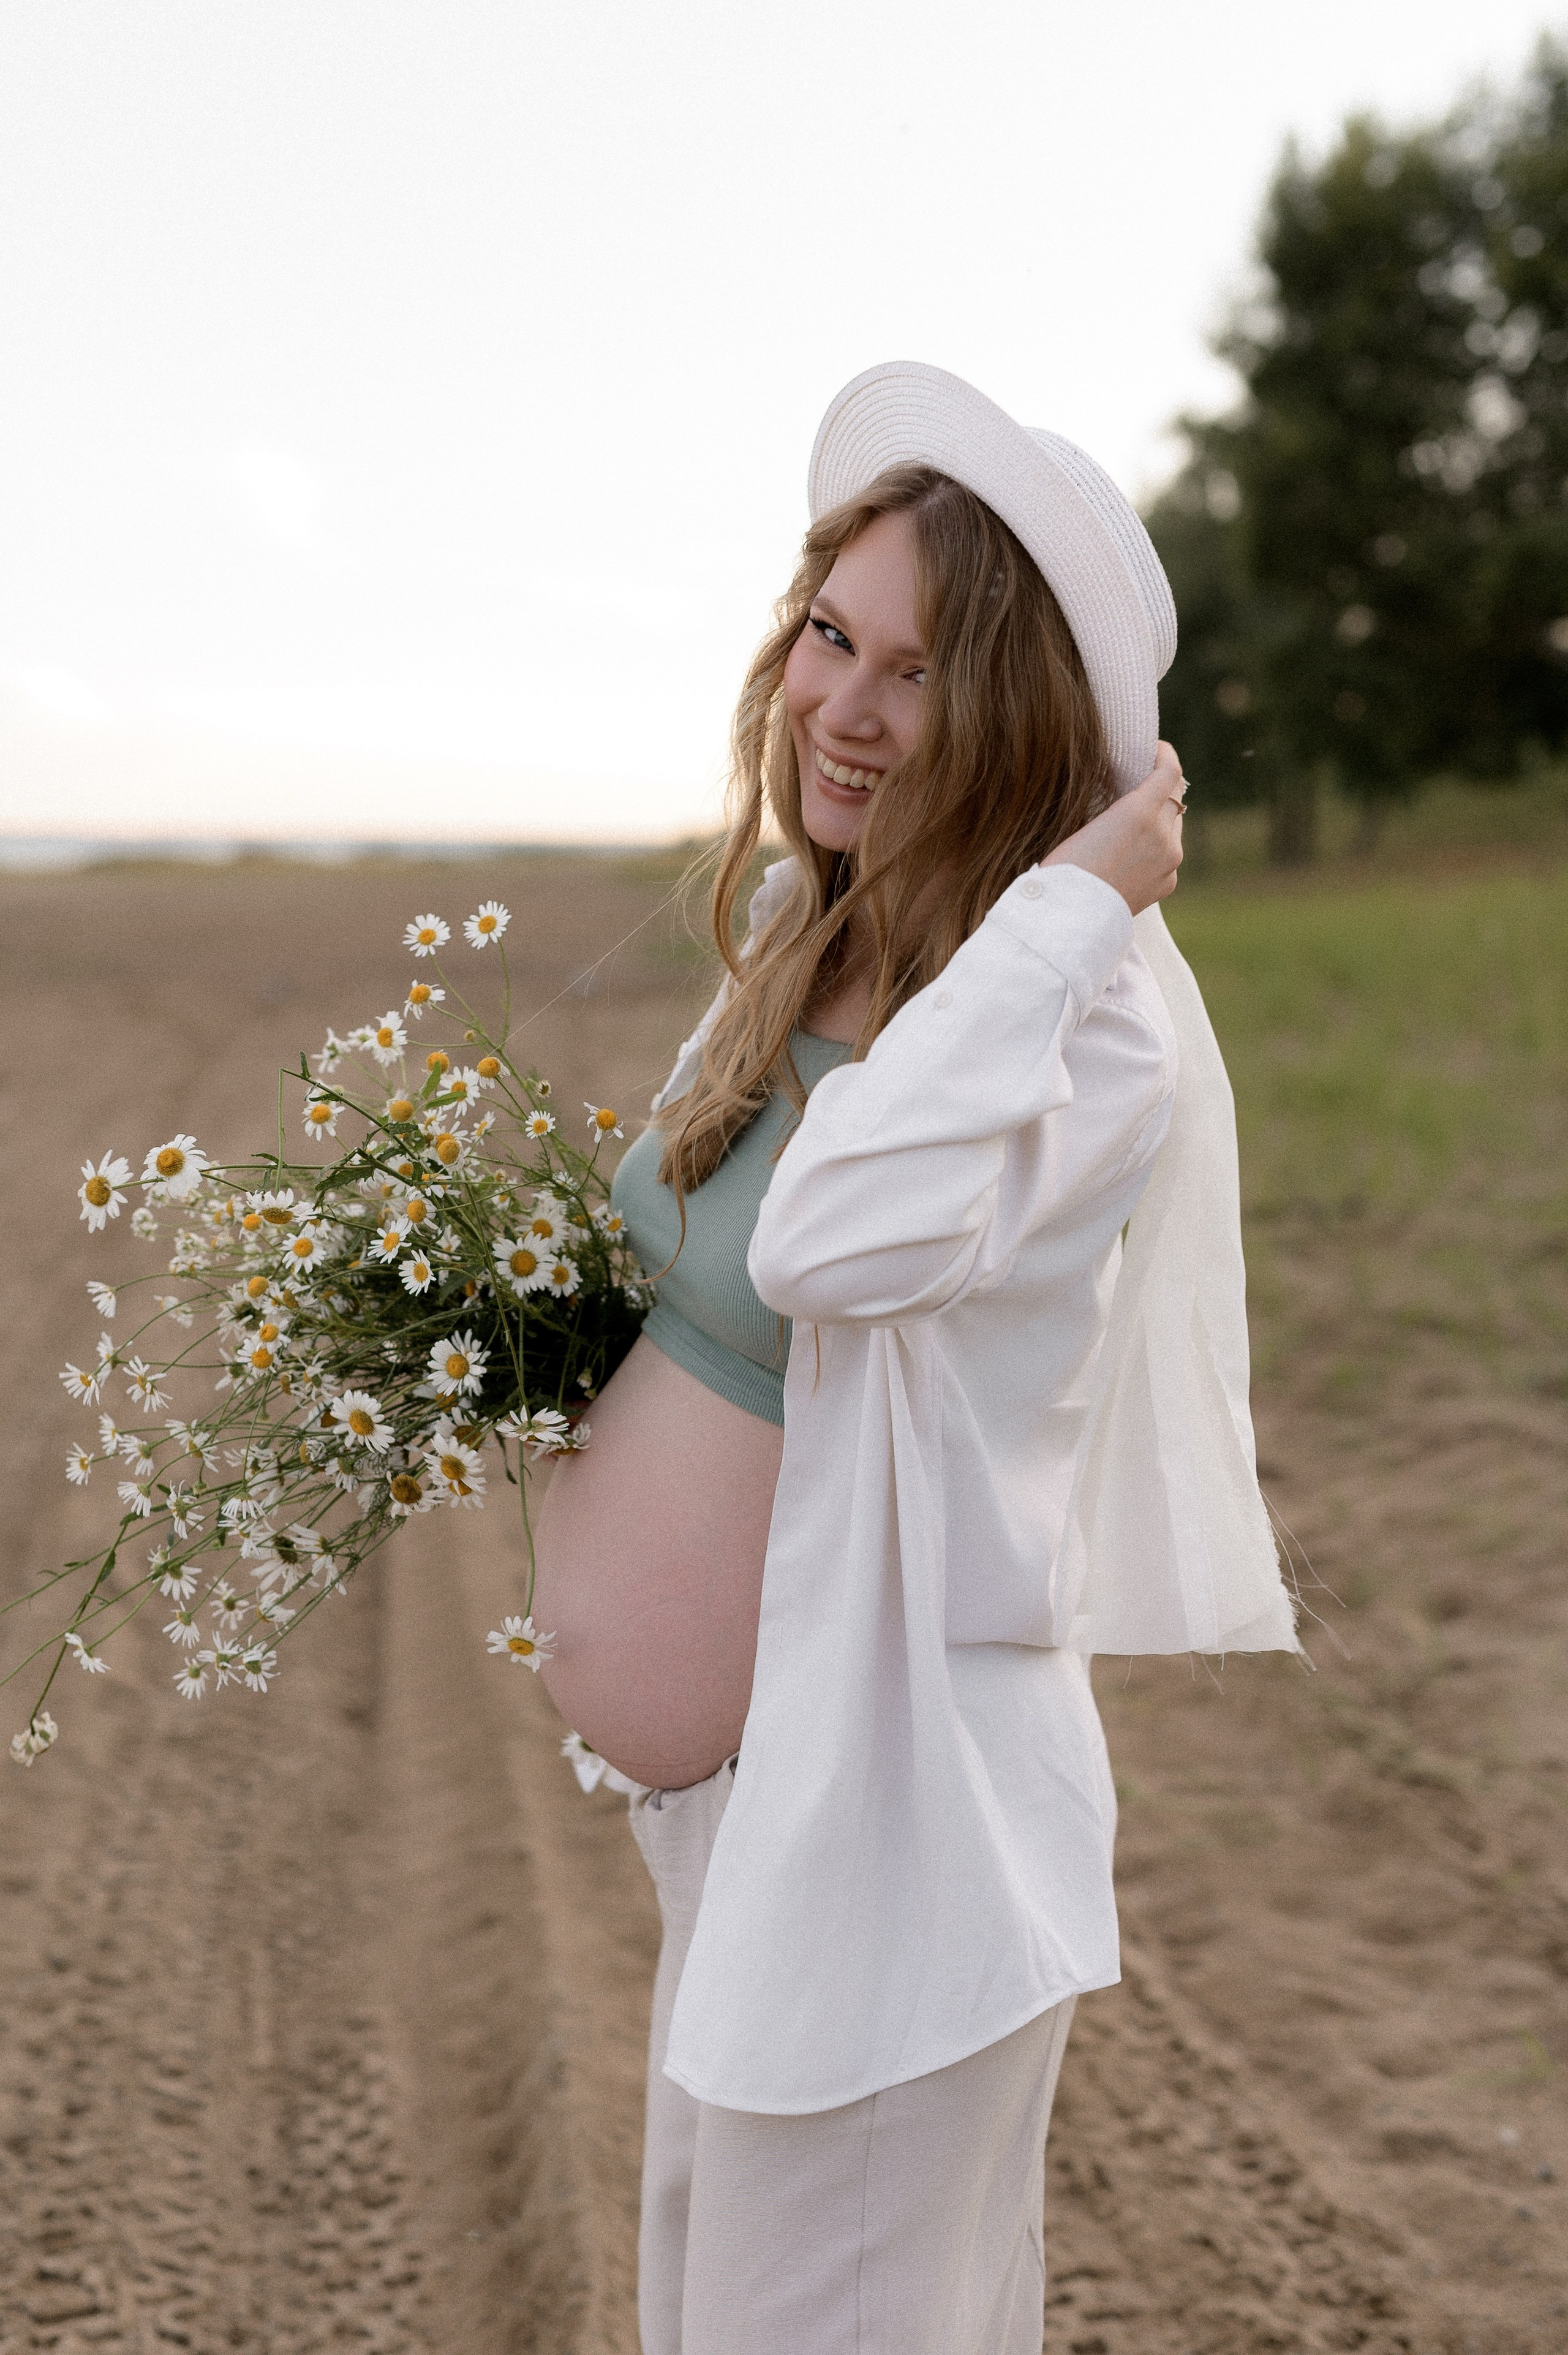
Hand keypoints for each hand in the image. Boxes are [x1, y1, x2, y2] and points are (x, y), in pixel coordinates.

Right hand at [1040, 743, 1184, 915]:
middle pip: (1173, 797)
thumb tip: (1129, 789)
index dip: (1164, 754)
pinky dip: (1156, 848)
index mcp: (1141, 813)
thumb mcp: (1085, 821)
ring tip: (1131, 824)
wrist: (1069, 919)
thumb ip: (1117, 803)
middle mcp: (1164, 835)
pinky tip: (1131, 855)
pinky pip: (1168, 854)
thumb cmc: (1064, 868)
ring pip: (1172, 826)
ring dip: (1158, 819)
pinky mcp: (1168, 883)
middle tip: (1136, 785)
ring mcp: (1170, 861)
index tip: (1154, 750)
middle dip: (1158, 788)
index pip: (1170, 770)